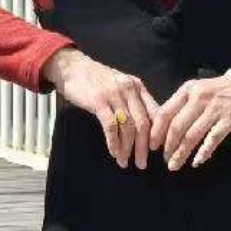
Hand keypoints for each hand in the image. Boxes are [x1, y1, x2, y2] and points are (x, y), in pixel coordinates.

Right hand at [43, 48, 159, 168]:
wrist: (72, 67)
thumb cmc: (97, 79)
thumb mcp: (121, 85)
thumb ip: (134, 101)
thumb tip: (147, 126)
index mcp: (138, 87)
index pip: (155, 113)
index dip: (157, 134)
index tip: (156, 150)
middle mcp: (129, 90)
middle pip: (143, 124)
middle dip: (143, 147)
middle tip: (141, 164)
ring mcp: (114, 95)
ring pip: (127, 127)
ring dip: (127, 148)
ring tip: (124, 161)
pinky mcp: (99, 101)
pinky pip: (111, 126)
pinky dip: (113, 142)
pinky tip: (113, 152)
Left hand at [149, 65, 230, 169]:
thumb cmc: (218, 92)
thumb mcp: (197, 90)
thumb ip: (181, 105)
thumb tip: (160, 129)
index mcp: (188, 90)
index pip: (165, 112)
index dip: (156, 132)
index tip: (152, 146)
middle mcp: (199, 98)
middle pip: (177, 127)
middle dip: (168, 146)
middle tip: (165, 159)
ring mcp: (215, 109)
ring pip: (192, 136)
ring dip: (181, 153)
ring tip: (175, 164)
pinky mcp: (229, 120)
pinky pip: (212, 140)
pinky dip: (203, 152)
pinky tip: (196, 161)